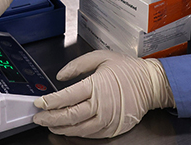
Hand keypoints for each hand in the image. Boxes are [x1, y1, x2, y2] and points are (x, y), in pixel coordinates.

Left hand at [32, 51, 174, 137]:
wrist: (151, 84)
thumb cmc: (128, 70)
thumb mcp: (102, 57)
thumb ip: (78, 64)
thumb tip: (61, 75)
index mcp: (96, 85)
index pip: (66, 97)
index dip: (50, 102)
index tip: (39, 102)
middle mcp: (101, 105)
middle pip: (69, 116)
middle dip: (50, 117)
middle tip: (39, 117)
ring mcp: (107, 119)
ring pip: (78, 128)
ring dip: (61, 128)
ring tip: (50, 124)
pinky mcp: (112, 128)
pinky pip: (90, 134)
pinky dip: (76, 132)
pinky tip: (68, 129)